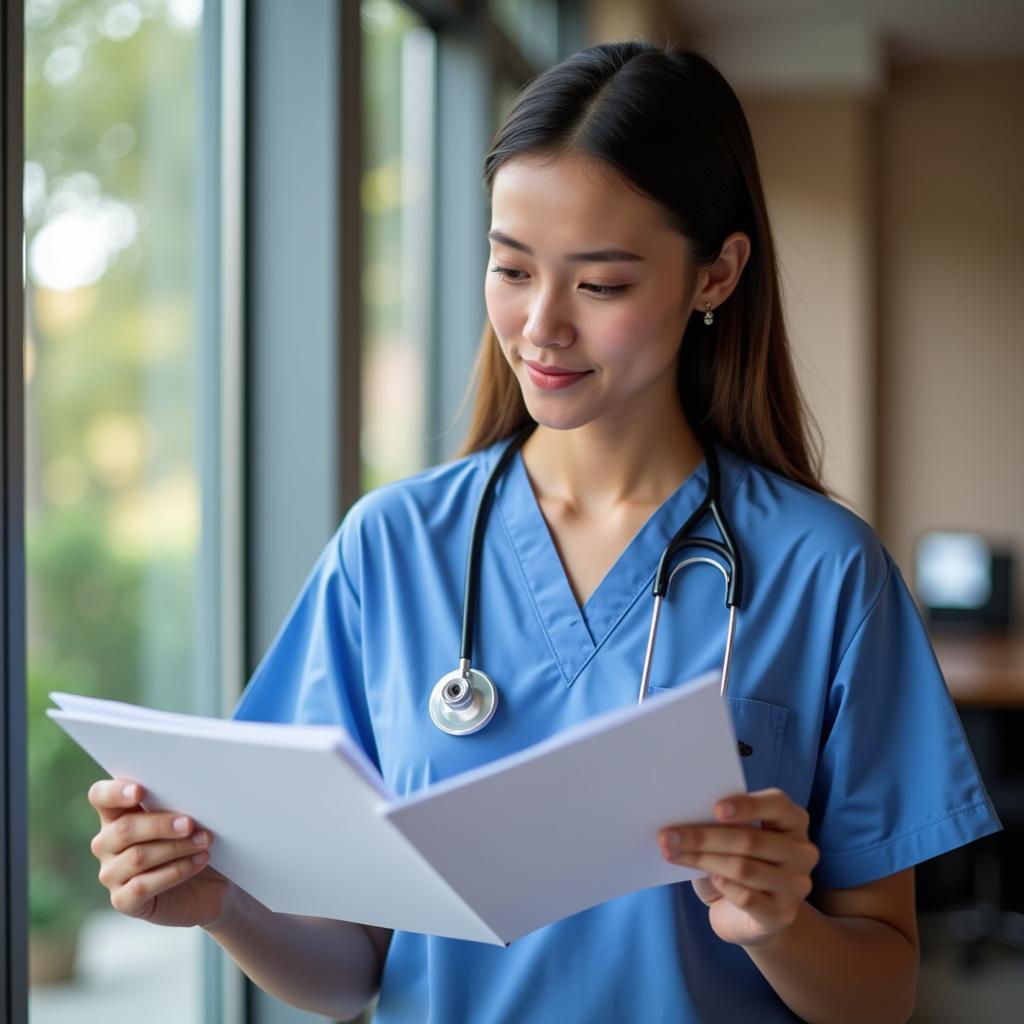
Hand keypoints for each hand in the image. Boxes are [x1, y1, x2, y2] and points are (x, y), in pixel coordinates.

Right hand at [88, 778, 232, 927]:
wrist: (212, 884)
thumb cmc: (196, 840)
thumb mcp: (188, 819)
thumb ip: (177, 804)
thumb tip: (189, 792)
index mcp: (117, 814)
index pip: (100, 796)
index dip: (115, 792)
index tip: (140, 792)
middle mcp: (107, 843)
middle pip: (123, 829)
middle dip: (160, 824)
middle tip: (190, 824)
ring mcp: (112, 874)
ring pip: (137, 857)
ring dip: (176, 847)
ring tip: (204, 841)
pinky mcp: (123, 900)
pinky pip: (143, 886)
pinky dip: (176, 871)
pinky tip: (199, 861)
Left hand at [658, 788, 819, 946]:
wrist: (751, 915)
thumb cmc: (737, 862)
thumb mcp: (731, 838)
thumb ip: (720, 824)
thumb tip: (684, 816)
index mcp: (792, 820)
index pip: (777, 804)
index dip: (747, 805)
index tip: (716, 809)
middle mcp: (802, 850)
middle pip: (750, 840)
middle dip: (703, 836)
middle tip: (667, 835)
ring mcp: (796, 884)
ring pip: (744, 868)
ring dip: (702, 860)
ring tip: (671, 853)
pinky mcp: (783, 914)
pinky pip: (748, 898)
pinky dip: (725, 887)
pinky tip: (710, 879)